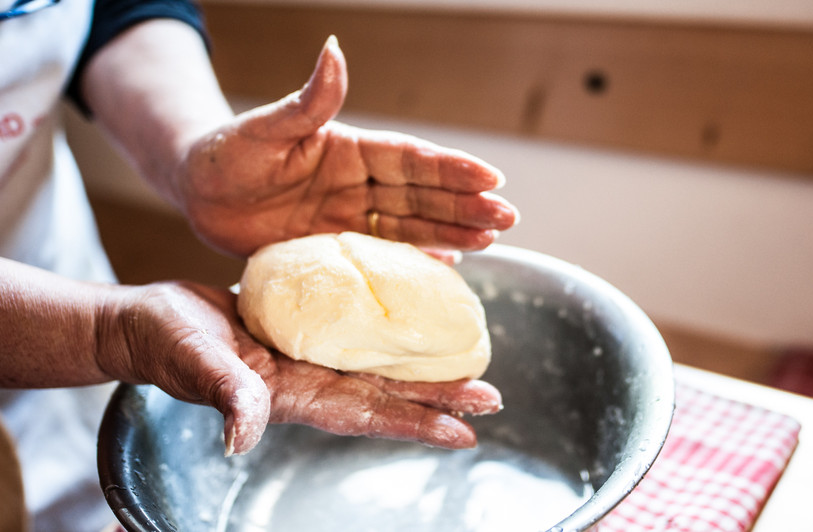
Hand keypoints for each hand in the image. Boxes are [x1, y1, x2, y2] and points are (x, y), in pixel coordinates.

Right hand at [97, 281, 501, 454]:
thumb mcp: (193, 362)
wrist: (146, 322)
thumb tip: (242, 435)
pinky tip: (413, 323)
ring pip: (378, 366)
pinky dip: (390, 332)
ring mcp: (309, 357)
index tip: (465, 432)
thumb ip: (223, 394)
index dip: (415, 423)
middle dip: (438, 399)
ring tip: (468, 365)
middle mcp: (311, 380)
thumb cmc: (163, 344)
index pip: (367, 413)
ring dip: (422, 369)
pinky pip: (357, 334)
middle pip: (387, 393)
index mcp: (293, 394)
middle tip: (491, 398)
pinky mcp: (303, 331)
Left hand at [177, 36, 517, 256]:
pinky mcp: (337, 246)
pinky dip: (418, 257)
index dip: (449, 168)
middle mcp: (358, 182)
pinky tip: (450, 262)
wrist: (200, 194)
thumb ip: (305, 102)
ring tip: (493, 239)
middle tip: (508, 218)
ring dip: (453, 230)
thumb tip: (334, 50)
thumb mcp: (262, 128)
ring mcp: (351, 215)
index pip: (408, 159)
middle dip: (466, 204)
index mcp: (348, 149)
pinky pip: (385, 252)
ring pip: (412, 224)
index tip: (489, 177)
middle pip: (422, 194)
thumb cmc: (224, 154)